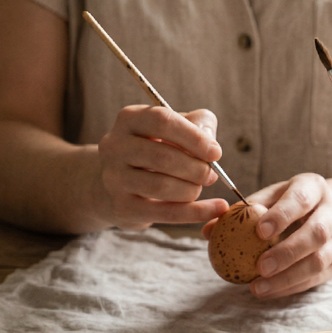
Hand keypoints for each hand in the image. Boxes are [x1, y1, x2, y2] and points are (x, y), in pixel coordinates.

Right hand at [97, 106, 231, 229]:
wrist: (119, 182)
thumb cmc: (156, 147)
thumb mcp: (175, 127)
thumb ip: (199, 123)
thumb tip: (211, 145)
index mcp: (129, 119)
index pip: (162, 121)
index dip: (193, 137)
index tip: (215, 153)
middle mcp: (114, 146)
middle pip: (162, 156)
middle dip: (196, 168)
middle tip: (211, 174)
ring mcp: (115, 178)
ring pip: (162, 186)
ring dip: (191, 189)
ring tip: (198, 187)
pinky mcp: (122, 207)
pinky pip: (166, 212)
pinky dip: (196, 212)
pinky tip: (216, 209)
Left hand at [203, 172, 331, 297]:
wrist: (326, 213)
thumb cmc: (286, 203)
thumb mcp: (268, 198)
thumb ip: (241, 212)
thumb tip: (208, 230)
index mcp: (313, 187)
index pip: (301, 199)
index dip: (282, 215)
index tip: (259, 232)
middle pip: (317, 233)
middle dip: (288, 252)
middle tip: (260, 267)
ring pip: (319, 261)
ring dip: (288, 277)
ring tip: (258, 287)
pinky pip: (315, 279)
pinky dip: (289, 287)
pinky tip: (267, 291)